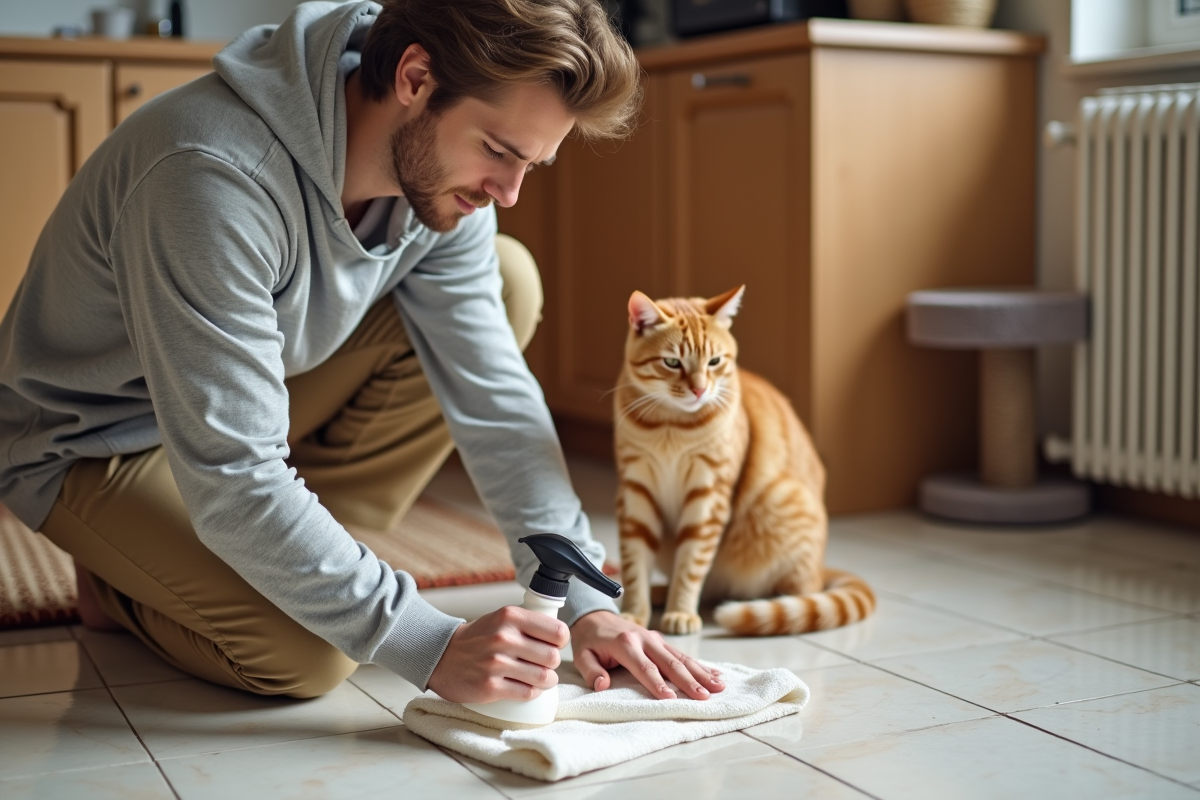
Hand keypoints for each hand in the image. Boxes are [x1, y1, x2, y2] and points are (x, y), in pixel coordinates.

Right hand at [426, 605, 568, 703]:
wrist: (441, 656)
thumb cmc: (478, 638)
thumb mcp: (502, 619)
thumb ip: (529, 623)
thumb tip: (561, 637)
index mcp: (510, 616)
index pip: (558, 632)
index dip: (560, 642)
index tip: (554, 645)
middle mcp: (503, 638)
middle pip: (553, 657)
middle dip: (553, 664)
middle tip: (544, 664)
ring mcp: (496, 663)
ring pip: (543, 678)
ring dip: (547, 681)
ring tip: (541, 679)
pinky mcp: (490, 687)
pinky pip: (527, 693)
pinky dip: (532, 692)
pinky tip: (526, 687)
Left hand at [570, 610, 723, 699]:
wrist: (595, 615)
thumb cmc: (590, 639)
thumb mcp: (582, 655)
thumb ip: (591, 670)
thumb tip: (602, 685)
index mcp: (625, 643)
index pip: (644, 667)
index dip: (657, 684)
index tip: (670, 699)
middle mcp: (645, 639)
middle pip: (670, 663)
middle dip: (689, 681)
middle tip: (704, 696)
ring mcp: (656, 639)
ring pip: (682, 658)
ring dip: (701, 673)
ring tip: (718, 687)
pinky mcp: (661, 641)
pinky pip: (682, 654)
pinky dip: (700, 665)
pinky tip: (715, 674)